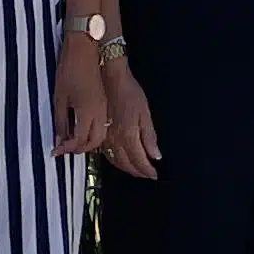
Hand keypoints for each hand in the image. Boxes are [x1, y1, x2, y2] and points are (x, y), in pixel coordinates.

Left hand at [52, 32, 111, 156]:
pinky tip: (81, 128)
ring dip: (88, 141)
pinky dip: (93, 132)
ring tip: (72, 140)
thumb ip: (60, 122)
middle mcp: (100, 113)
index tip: (55, 151)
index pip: (79, 141)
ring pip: (101, 134)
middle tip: (64, 147)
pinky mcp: (104, 102)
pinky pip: (102, 124)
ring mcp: (104, 107)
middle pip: (94, 141)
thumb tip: (59, 141)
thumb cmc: (69, 70)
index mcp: (88, 112)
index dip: (66, 149)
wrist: (85, 49)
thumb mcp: (59, 98)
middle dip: (79, 149)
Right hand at [98, 63, 161, 179]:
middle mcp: (115, 141)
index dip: (147, 170)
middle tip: (146, 174)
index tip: (154, 175)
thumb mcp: (145, 113)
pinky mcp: (97, 133)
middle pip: (126, 164)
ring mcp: (104, 138)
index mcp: (128, 136)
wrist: (108, 79)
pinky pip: (106, 153)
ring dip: (125, 168)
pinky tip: (120, 159)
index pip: (139, 161)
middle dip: (137, 172)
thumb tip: (156, 155)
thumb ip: (149, 136)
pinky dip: (115, 160)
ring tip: (135, 170)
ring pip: (114, 161)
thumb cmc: (129, 93)